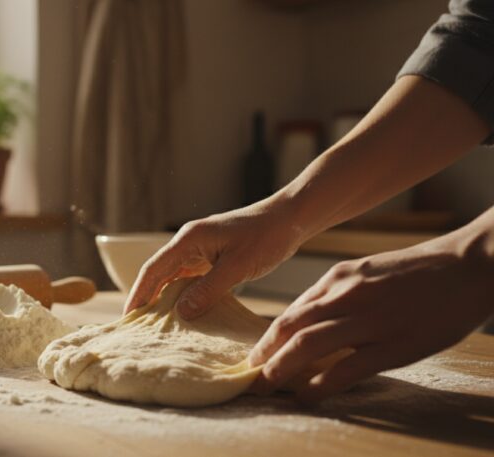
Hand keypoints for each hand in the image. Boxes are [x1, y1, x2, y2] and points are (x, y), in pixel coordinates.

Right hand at [124, 199, 303, 318]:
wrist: (290, 218)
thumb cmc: (266, 237)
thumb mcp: (238, 267)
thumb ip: (209, 289)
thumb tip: (181, 312)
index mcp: (188, 240)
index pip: (153, 270)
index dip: (139, 294)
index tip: (129, 318)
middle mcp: (189, 244)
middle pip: (158, 274)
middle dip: (146, 299)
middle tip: (137, 329)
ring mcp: (200, 250)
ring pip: (173, 278)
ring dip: (164, 299)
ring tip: (156, 327)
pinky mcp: (212, 257)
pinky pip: (190, 279)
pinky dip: (183, 296)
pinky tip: (184, 315)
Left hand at [247, 237, 493, 401]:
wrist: (467, 266)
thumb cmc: (418, 271)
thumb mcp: (368, 271)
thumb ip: (337, 294)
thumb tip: (307, 319)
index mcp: (339, 278)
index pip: (291, 312)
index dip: (268, 337)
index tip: (255, 356)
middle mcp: (346, 296)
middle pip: (290, 328)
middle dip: (264, 354)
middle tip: (248, 377)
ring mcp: (369, 320)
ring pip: (309, 345)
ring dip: (281, 369)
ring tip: (265, 387)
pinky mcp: (394, 345)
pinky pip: (346, 369)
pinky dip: (320, 384)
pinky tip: (307, 396)